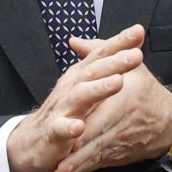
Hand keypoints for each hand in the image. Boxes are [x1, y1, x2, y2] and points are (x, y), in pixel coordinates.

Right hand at [6, 26, 144, 171]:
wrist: (32, 139)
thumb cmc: (63, 110)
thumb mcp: (84, 85)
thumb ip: (105, 66)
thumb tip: (129, 46)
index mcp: (80, 76)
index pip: (100, 54)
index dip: (119, 42)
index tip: (138, 31)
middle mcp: (71, 87)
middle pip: (94, 71)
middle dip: (115, 62)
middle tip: (136, 55)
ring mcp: (62, 109)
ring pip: (80, 96)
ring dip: (98, 89)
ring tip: (117, 83)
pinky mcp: (53, 131)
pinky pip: (60, 129)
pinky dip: (69, 127)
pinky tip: (79, 127)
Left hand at [49, 28, 171, 171]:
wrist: (170, 122)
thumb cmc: (147, 92)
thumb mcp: (132, 66)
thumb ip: (101, 52)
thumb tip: (75, 42)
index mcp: (125, 100)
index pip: (103, 113)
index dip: (85, 124)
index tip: (68, 131)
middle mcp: (122, 123)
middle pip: (97, 139)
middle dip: (77, 154)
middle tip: (58, 163)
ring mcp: (120, 142)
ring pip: (96, 155)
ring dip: (78, 167)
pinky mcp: (117, 155)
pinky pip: (98, 163)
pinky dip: (83, 170)